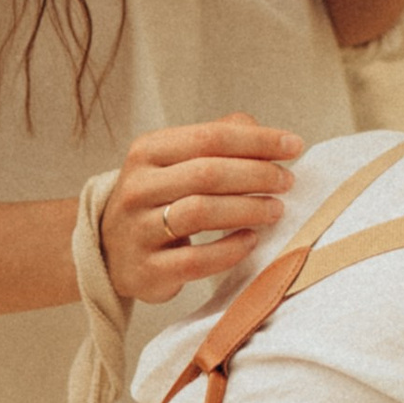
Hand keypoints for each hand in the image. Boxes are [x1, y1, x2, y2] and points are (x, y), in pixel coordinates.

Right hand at [100, 115, 303, 305]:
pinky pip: (195, 260)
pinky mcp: (146, 270)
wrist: (110, 250)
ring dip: (247, 209)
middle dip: (257, 174)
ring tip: (275, 210)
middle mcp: (137, 187)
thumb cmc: (158, 197)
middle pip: (207, 173)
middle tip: (287, 181)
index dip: (256, 141)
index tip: (293, 145)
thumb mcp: (176, 160)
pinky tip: (250, 241)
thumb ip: (217, 138)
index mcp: (147, 151)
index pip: (209, 137)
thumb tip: (262, 132)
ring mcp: (138, 230)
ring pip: (200, 212)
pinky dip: (229, 249)